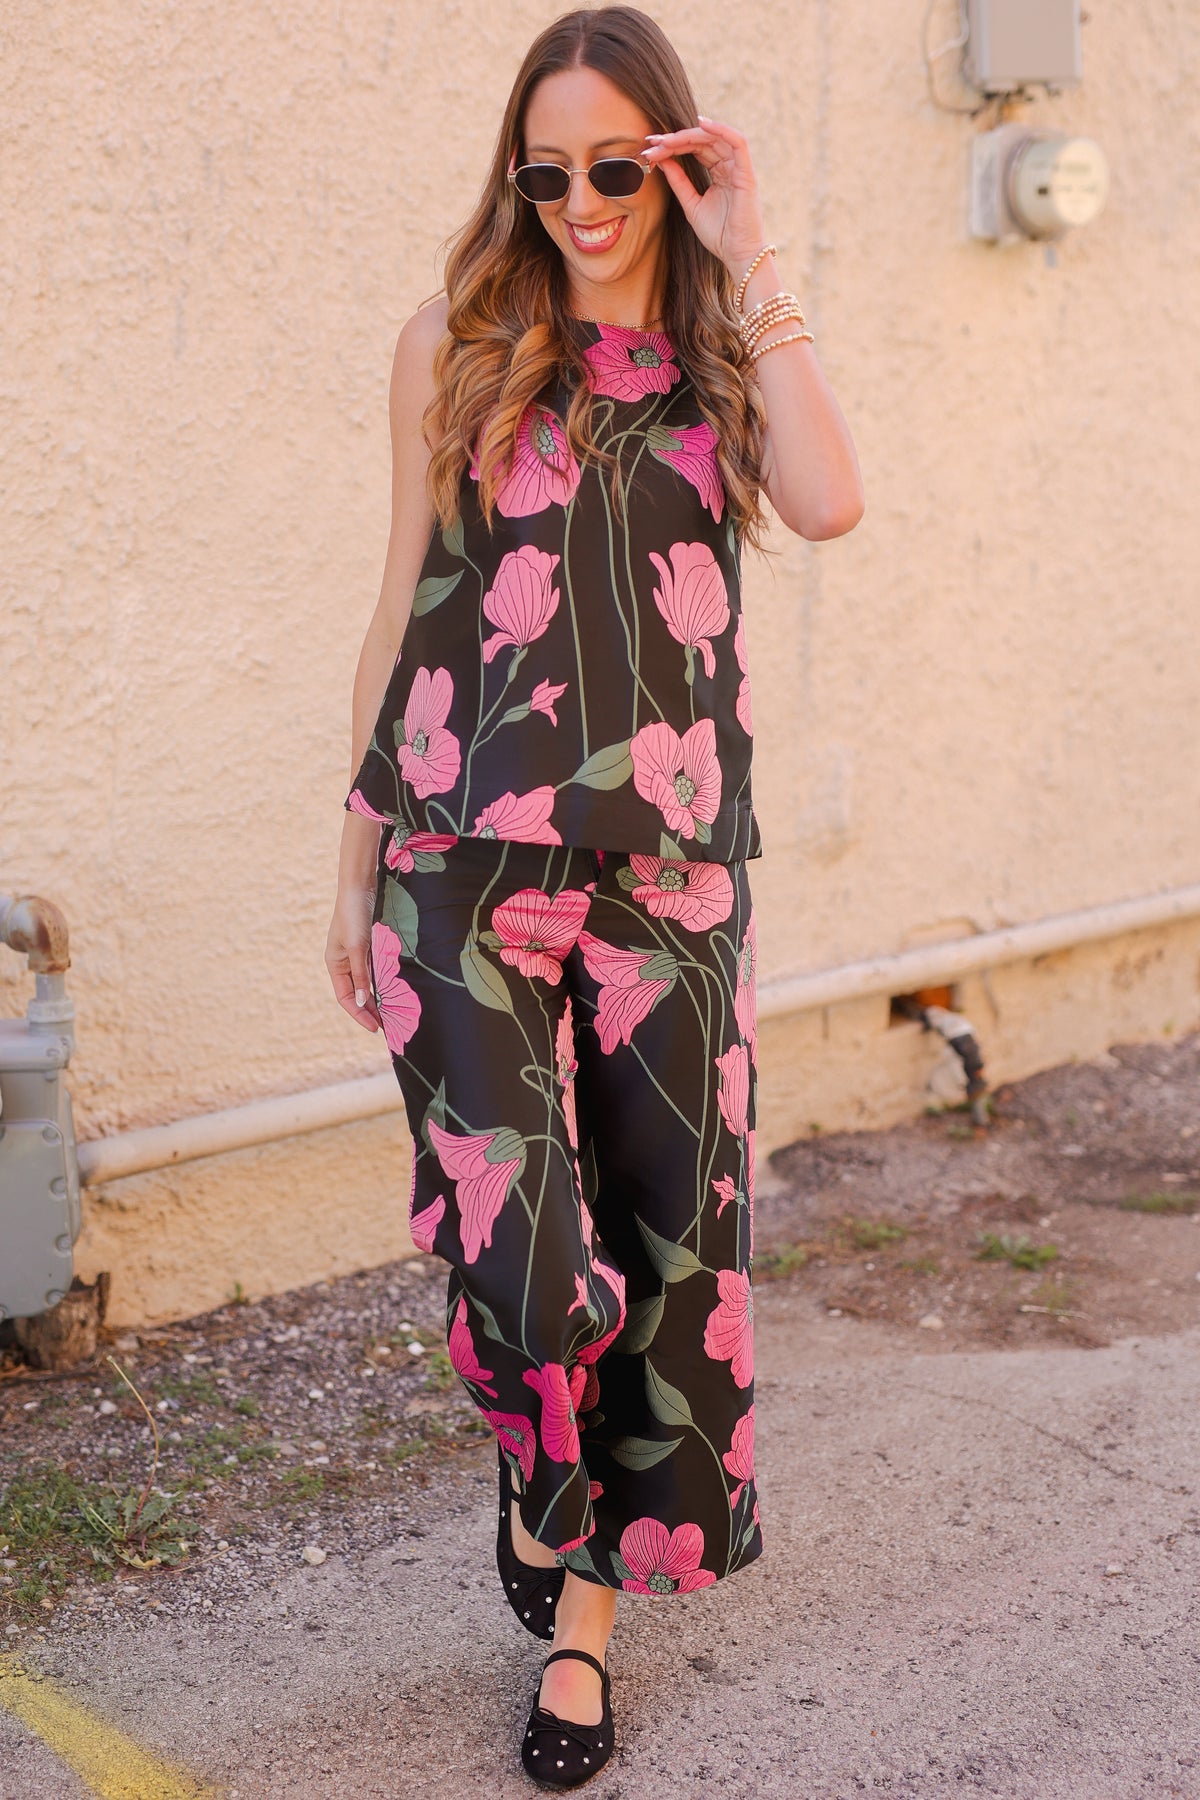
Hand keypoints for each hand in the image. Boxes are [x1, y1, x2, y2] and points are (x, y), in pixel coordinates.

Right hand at [325, 883, 382, 1033]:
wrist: (360, 886)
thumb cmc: (354, 915)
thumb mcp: (358, 947)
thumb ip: (361, 975)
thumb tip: (362, 1003)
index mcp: (335, 964)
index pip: (346, 998)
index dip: (359, 1015)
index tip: (376, 1029)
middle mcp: (344, 963)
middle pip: (357, 994)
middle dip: (371, 1011)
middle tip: (389, 1027)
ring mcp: (356, 955)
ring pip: (367, 985)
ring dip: (378, 999)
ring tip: (393, 1015)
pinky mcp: (368, 947)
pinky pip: (375, 972)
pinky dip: (383, 984)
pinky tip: (394, 993)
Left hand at [642, 116, 767, 277]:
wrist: (736, 255)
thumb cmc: (718, 234)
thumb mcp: (691, 204)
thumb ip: (679, 182)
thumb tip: (662, 160)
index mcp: (719, 173)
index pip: (695, 150)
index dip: (673, 145)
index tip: (650, 147)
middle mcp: (729, 166)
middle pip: (702, 141)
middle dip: (676, 139)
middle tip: (652, 141)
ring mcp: (739, 168)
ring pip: (715, 138)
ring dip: (690, 135)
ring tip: (667, 138)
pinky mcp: (747, 173)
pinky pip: (737, 142)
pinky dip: (721, 129)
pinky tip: (701, 124)